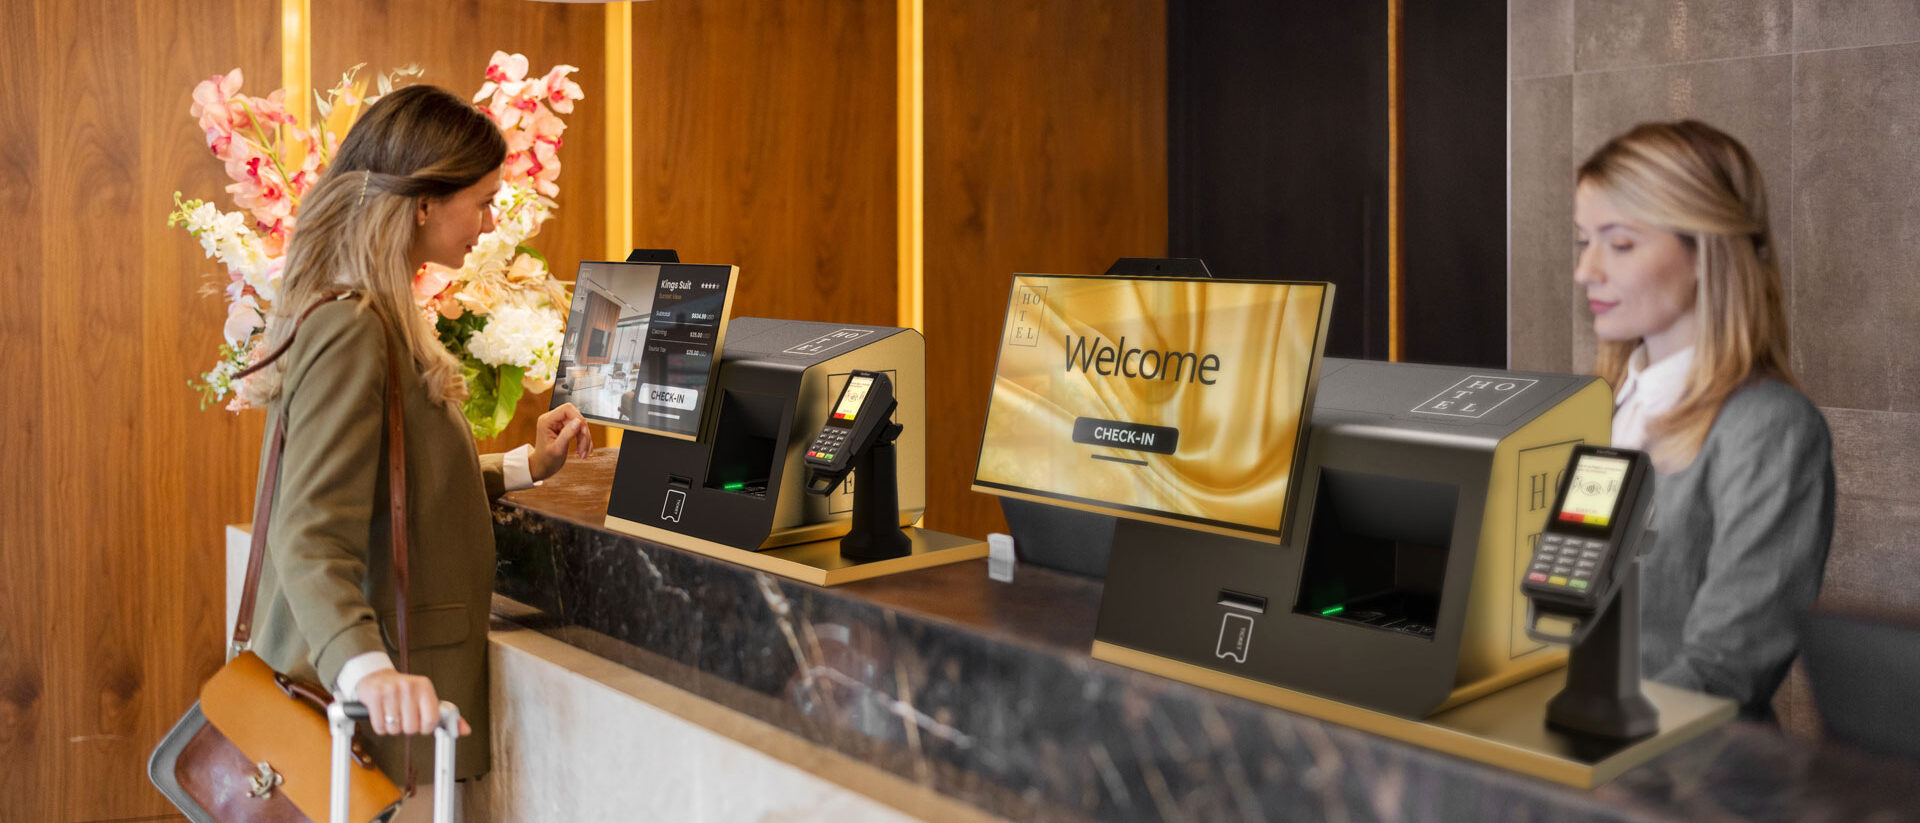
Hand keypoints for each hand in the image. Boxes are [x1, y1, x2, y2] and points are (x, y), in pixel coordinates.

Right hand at [354, 670, 470, 736]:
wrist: (378, 676)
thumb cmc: (405, 692)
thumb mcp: (427, 699)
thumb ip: (447, 717)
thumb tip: (465, 730)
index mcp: (425, 687)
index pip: (431, 720)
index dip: (425, 728)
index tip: (421, 724)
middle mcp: (409, 687)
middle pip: (411, 728)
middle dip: (407, 727)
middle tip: (404, 716)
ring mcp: (391, 691)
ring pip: (394, 729)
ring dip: (393, 728)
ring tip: (392, 714)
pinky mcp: (375, 696)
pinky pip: (379, 727)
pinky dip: (380, 727)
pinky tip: (382, 714)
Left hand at [529, 402, 592, 480]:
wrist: (542, 467)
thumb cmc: (545, 460)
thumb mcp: (557, 449)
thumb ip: (567, 434)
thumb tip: (578, 421)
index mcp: (547, 421)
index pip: (567, 409)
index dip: (578, 418)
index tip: (583, 433)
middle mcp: (553, 420)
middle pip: (576, 417)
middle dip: (583, 433)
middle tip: (583, 449)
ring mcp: (559, 424)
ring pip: (580, 425)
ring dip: (585, 439)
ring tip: (583, 453)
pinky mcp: (565, 429)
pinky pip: (580, 431)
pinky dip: (584, 441)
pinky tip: (583, 451)